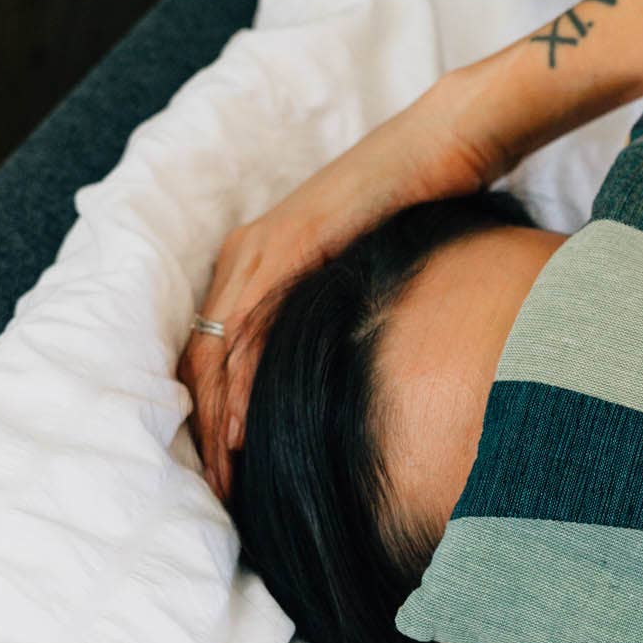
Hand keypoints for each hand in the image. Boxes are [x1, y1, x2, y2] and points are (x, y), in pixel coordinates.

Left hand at [178, 70, 517, 501]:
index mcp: (259, 266)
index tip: (228, 476)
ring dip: (213, 423)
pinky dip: (235, 386)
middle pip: (201, 364)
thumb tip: (351, 371)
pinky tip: (235, 431)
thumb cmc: (415, 211)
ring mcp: (259, 252)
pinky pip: (245, 331)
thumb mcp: (366, 277)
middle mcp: (244, 258)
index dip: (215, 419)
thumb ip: (341, 316)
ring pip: (213, 355)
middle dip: (204, 435)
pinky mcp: (286, 248)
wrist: (441, 147)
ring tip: (220, 480)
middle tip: (214, 495)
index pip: (217, 358)